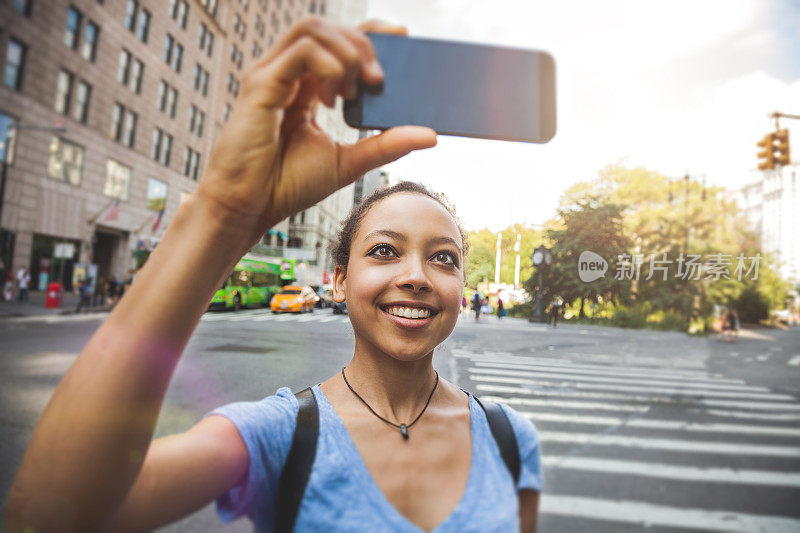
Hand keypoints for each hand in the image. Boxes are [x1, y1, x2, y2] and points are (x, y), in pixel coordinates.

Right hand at [196, 17, 436, 246]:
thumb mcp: (349, 161)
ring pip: (312, 29)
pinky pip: (301, 51)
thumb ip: (386, 144)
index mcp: (305, 86)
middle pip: (327, 28)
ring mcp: (271, 74)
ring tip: (355, 88)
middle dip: (362, 44)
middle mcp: (287, 74)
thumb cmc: (287, 184)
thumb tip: (430, 135)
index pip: (337, 39)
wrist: (250, 206)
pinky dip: (328, 65)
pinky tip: (333, 96)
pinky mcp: (261, 84)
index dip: (369, 31)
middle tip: (378, 80)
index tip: (402, 37)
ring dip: (345, 51)